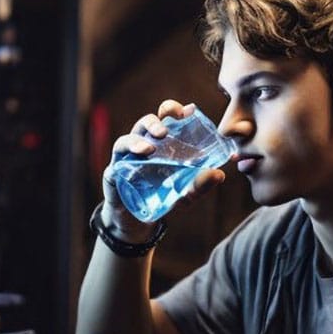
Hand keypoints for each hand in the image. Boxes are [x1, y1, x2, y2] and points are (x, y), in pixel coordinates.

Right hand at [101, 100, 227, 241]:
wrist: (138, 223)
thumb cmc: (161, 200)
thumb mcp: (184, 194)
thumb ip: (200, 185)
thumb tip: (219, 174)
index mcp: (161, 144)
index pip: (166, 120)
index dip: (175, 111)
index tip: (189, 111)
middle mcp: (143, 145)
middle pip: (146, 123)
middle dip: (156, 120)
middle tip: (166, 130)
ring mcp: (127, 157)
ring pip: (129, 138)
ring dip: (139, 139)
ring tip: (151, 148)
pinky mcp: (114, 171)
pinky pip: (117, 158)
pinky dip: (126, 153)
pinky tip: (137, 156)